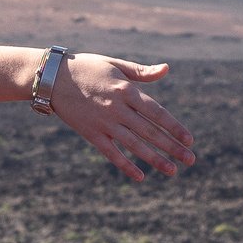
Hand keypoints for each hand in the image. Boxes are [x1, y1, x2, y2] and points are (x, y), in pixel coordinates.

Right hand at [53, 55, 194, 179]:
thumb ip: (141, 72)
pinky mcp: (91, 134)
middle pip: (150, 131)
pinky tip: (140, 176)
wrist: (52, 78)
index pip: (157, 112)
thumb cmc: (87, 67)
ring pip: (134, 145)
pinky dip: (126, 165)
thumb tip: (166, 69)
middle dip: (172, 147)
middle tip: (190, 159)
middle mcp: (117, 109)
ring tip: (172, 170)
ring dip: (155, 159)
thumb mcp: (115, 65)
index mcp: (126, 90)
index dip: (174, 127)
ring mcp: (104, 123)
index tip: (189, 140)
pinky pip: (111, 153)